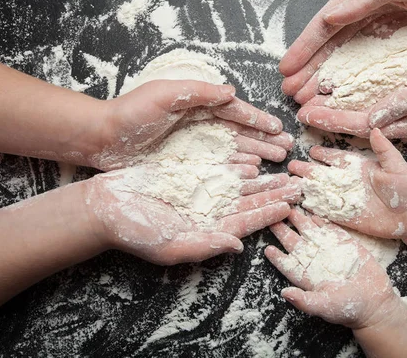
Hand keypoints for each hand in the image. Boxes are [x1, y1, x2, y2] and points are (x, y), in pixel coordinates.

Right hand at [85, 165, 300, 264]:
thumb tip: (238, 248)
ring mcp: (203, 191)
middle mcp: (211, 211)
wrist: (106, 205)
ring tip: (287, 169)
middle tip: (300, 185)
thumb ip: (206, 246)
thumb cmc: (135, 231)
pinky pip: (222, 167)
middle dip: (275, 194)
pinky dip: (241, 163)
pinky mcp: (193, 173)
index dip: (270, 214)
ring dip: (264, 178)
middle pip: (250, 202)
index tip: (291, 205)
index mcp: (210, 231)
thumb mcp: (171, 245)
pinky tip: (258, 158)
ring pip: (241, 185)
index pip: (247, 222)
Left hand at [89, 80, 293, 170]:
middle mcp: (201, 124)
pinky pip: (219, 165)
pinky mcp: (187, 163)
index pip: (235, 111)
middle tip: (287, 149)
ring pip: (234, 149)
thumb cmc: (130, 113)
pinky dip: (237, 168)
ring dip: (257, 153)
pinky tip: (252, 173)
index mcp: (198, 104)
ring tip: (277, 161)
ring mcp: (195, 145)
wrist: (101, 138)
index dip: (258, 120)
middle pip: (240, 132)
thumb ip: (198, 92)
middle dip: (265, 139)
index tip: (278, 128)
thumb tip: (231, 92)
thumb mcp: (164, 95)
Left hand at [265, 210, 403, 328]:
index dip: (276, 255)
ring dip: (298, 218)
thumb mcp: (324, 306)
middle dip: (282, 228)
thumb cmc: (348, 308)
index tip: (267, 248)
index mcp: (304, 275)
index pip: (285, 263)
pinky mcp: (343, 241)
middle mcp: (313, 260)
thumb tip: (284, 294)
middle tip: (272, 213)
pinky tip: (311, 207)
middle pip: (292, 241)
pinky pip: (329, 226)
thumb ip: (304, 301)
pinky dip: (320, 217)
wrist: (374, 302)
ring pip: (308, 230)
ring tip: (288, 205)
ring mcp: (327, 248)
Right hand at [280, 0, 406, 103]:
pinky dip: (356, 88)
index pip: (325, 26)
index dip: (305, 48)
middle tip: (291, 94)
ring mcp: (386, 39)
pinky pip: (374, 74)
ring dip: (328, 84)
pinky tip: (343, 100)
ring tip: (309, 102)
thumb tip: (328, 19)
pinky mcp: (405, 54)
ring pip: (349, 66)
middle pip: (332, 50)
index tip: (286, 70)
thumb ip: (360, 0)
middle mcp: (369, 18)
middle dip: (310, 72)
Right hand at [289, 129, 406, 238]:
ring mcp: (346, 199)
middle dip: (307, 170)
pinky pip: (326, 211)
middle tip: (291, 166)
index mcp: (358, 167)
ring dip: (307, 187)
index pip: (336, 158)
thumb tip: (374, 128)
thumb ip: (383, 149)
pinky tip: (301, 204)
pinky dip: (314, 208)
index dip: (323, 154)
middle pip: (323, 174)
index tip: (310, 150)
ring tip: (290, 183)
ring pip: (321, 191)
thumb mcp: (396, 166)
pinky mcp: (346, 217)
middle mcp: (349, 182)